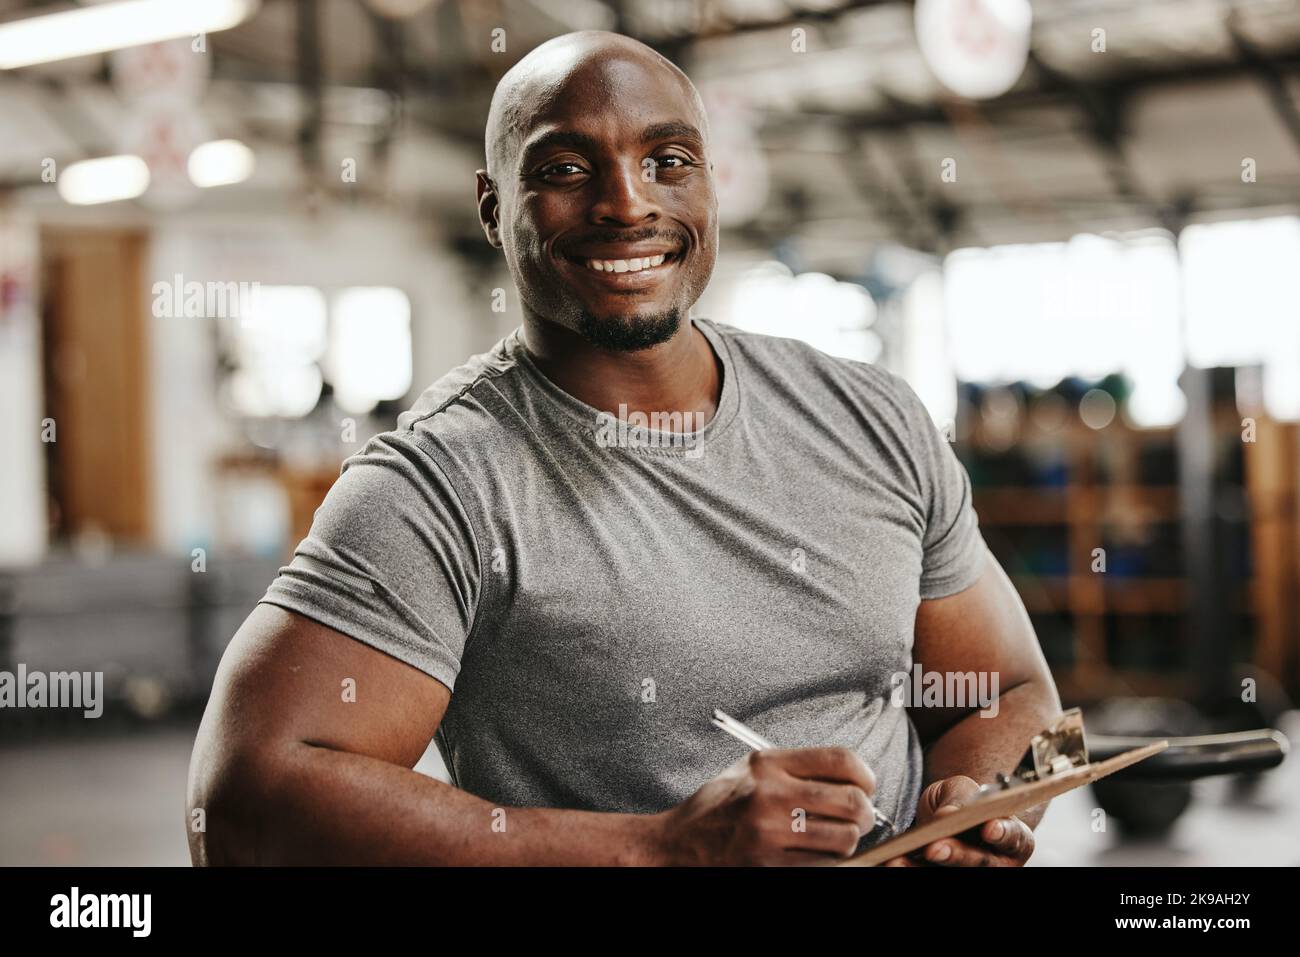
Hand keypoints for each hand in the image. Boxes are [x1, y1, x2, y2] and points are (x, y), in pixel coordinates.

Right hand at [653, 747, 877, 865]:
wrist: (680, 843)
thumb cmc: (719, 805)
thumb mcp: (751, 770)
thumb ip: (796, 768)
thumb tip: (851, 778)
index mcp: (768, 764)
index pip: (839, 759)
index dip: (865, 774)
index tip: (867, 785)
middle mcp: (770, 794)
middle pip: (851, 800)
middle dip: (866, 811)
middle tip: (861, 816)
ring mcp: (770, 831)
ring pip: (844, 837)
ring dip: (850, 840)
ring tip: (838, 837)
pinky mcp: (769, 863)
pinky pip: (824, 863)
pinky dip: (830, 859)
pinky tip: (818, 852)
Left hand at [883, 775, 1033, 866]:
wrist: (946, 815)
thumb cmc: (961, 800)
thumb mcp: (962, 788)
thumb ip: (960, 798)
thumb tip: (948, 815)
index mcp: (1013, 837)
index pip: (1013, 836)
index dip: (1002, 833)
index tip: (988, 827)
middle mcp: (999, 864)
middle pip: (981, 863)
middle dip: (956, 855)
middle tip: (934, 847)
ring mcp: (973, 874)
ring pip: (954, 876)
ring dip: (924, 869)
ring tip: (899, 860)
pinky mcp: (947, 878)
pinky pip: (930, 877)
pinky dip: (911, 870)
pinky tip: (892, 862)